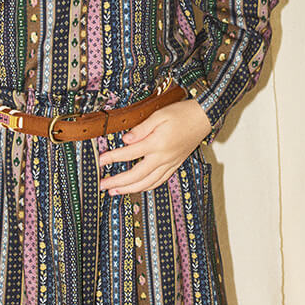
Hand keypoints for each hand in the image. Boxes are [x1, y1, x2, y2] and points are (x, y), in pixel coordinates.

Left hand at [96, 99, 211, 194]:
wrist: (203, 118)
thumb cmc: (182, 113)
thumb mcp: (159, 115)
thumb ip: (141, 128)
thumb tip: (125, 139)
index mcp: (157, 143)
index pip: (129, 154)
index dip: (112, 158)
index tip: (100, 160)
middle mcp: (163, 157)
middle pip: (136, 175)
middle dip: (117, 182)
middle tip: (102, 185)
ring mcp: (170, 163)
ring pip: (148, 183)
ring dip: (130, 189)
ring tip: (114, 191)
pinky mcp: (175, 165)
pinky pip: (159, 181)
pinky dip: (146, 187)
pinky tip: (137, 188)